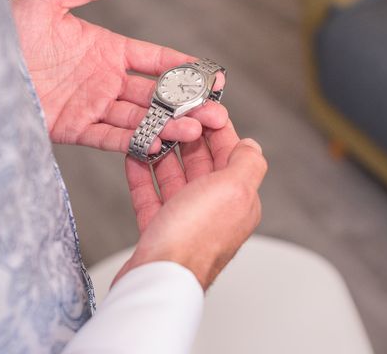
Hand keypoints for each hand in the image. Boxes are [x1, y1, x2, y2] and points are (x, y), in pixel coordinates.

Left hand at [10, 0, 226, 152]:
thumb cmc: (9, 31)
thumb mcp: (46, 0)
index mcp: (105, 49)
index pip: (153, 58)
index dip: (182, 65)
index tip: (211, 72)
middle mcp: (104, 80)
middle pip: (154, 93)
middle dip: (186, 103)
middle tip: (216, 110)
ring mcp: (92, 105)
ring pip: (139, 118)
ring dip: (168, 125)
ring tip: (196, 129)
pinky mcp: (75, 128)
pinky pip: (110, 137)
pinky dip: (135, 142)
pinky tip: (160, 144)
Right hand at [114, 122, 266, 289]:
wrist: (159, 279)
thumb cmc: (195, 237)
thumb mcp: (234, 189)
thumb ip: (247, 163)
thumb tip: (251, 144)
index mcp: (237, 198)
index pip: (230, 153)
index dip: (216, 127)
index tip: (202, 106)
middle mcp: (213, 208)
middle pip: (201, 162)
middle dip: (187, 135)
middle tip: (171, 113)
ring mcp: (185, 218)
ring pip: (174, 176)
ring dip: (162, 152)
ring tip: (151, 130)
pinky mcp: (158, 229)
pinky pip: (150, 195)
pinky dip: (142, 175)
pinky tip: (135, 156)